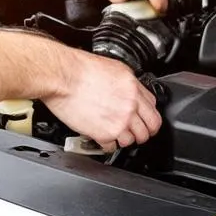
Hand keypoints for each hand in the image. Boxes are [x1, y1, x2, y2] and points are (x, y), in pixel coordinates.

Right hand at [43, 49, 161, 149]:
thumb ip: (126, 84)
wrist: (63, 76)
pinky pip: (112, 147)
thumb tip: (129, 92)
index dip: (147, 116)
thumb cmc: (79, 68)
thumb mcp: (113, 68)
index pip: (153, 109)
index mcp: (133, 88)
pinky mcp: (105, 134)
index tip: (142, 120)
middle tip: (134, 133)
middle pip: (149, 129)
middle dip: (142, 132)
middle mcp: (130, 106)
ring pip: (132, 141)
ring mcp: (120, 121)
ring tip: (114, 134)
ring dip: (123, 139)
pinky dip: (106, 145)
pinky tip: (101, 138)